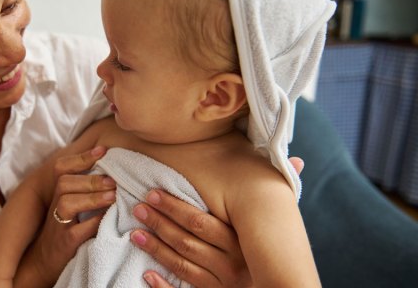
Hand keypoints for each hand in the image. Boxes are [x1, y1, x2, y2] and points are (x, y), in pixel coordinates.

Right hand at [19, 146, 116, 285]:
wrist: (45, 260)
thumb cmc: (63, 229)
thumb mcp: (70, 207)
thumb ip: (83, 190)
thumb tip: (110, 171)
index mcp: (57, 193)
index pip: (62, 168)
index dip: (81, 157)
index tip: (103, 150)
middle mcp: (54, 206)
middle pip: (64, 183)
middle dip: (91, 180)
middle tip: (113, 181)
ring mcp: (58, 225)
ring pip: (67, 202)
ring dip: (91, 198)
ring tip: (112, 196)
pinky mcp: (64, 243)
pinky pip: (76, 231)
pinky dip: (93, 223)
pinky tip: (107, 218)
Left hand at [131, 157, 304, 287]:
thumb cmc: (282, 253)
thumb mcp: (283, 226)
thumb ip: (285, 193)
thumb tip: (300, 158)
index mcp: (243, 243)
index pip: (201, 222)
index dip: (174, 207)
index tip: (152, 193)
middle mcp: (232, 264)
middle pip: (188, 241)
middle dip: (160, 223)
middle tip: (138, 208)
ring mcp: (223, 285)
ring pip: (182, 265)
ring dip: (156, 249)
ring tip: (135, 234)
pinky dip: (163, 287)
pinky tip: (146, 275)